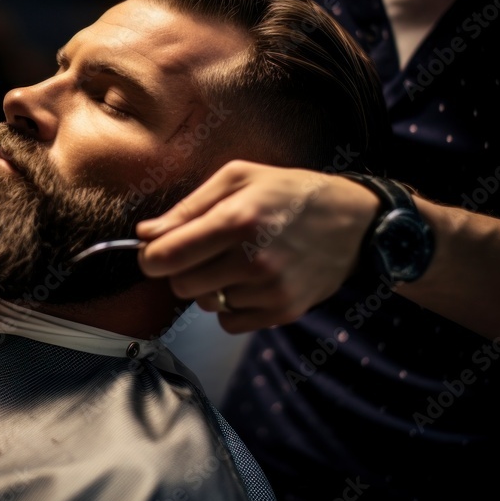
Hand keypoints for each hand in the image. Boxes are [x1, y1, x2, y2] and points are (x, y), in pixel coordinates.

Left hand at [136, 160, 378, 332]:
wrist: (355, 221)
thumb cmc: (289, 192)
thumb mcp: (237, 178)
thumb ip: (187, 208)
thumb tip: (144, 234)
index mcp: (236, 220)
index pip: (165, 258)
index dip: (150, 256)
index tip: (155, 250)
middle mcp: (253, 260)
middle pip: (180, 286)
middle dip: (182, 270)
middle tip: (203, 251)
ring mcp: (270, 290)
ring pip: (205, 305)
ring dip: (211, 287)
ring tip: (238, 260)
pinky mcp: (284, 311)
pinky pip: (230, 322)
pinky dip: (232, 306)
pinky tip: (251, 281)